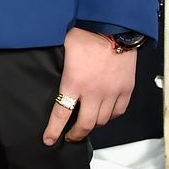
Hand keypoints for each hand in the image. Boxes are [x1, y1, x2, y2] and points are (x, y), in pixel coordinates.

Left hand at [43, 27, 136, 144]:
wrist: (113, 28)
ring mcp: (112, 92)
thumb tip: (42, 69)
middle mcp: (94, 92)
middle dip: (75, 134)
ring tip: (85, 125)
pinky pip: (118, 111)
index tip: (48, 140)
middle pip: (85, 124)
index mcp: (74, 83)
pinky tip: (103, 115)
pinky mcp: (126, 89)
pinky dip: (110, 116)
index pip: (61, 114)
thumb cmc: (84, 35)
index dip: (53, 130)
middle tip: (68, 137)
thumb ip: (56, 67)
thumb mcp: (61, 50)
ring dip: (93, 126)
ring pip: (103, 120)